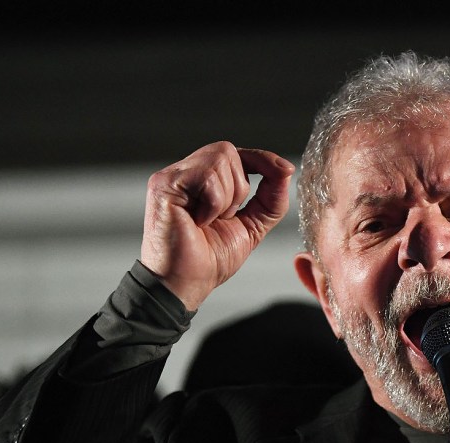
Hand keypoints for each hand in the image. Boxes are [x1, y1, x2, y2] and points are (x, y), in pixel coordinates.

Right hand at [140, 141, 294, 309]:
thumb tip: (285, 168)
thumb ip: (271, 198)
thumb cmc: (209, 260)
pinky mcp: (164, 184)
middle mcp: (186, 173)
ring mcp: (173, 176)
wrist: (185, 284)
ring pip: (220, 159)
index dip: (261, 159)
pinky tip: (198, 221)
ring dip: (227, 198)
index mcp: (202, 182)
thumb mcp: (252, 225)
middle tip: (225, 217)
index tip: (285, 170)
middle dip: (240, 187)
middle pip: (228, 150)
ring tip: (209, 221)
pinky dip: (214, 203)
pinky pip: (208, 176)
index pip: (235, 154)